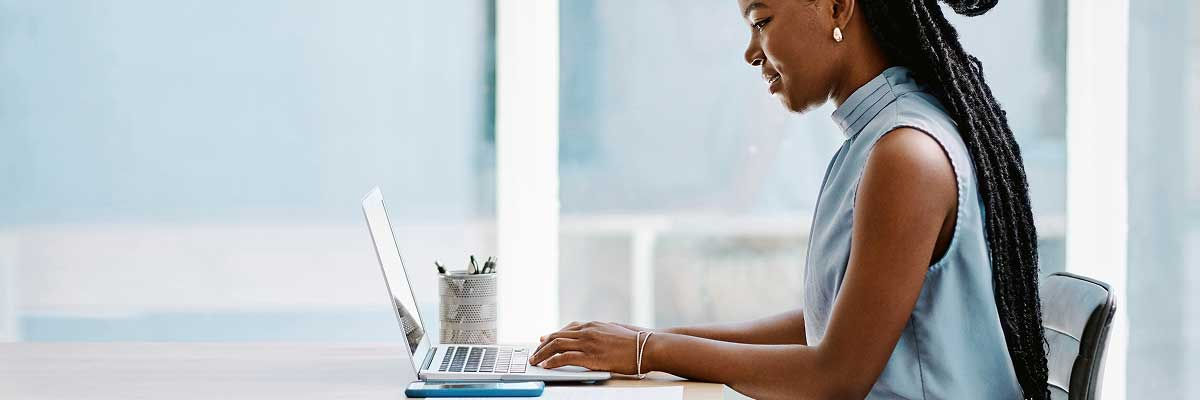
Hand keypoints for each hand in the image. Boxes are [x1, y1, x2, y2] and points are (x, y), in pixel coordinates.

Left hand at [529, 321, 649, 374]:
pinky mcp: (590, 356)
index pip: (567, 329)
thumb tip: (598, 335)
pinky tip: (546, 366)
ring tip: (535, 361)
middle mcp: (588, 331)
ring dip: (542, 353)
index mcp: (594, 325)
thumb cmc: (636, 342)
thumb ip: (602, 332)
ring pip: (557, 345)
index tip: (544, 340)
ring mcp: (588, 343)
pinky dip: (552, 361)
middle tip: (535, 353)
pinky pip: (564, 358)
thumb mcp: (616, 331)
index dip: (553, 335)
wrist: (647, 347)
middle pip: (558, 336)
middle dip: (543, 345)